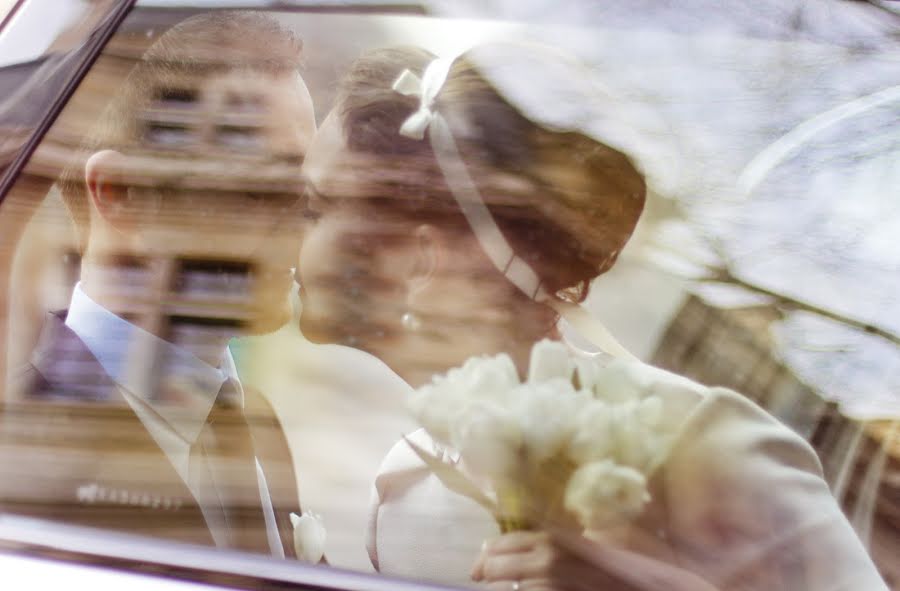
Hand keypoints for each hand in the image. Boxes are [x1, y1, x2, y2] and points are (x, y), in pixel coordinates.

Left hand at [471, 530, 717, 590]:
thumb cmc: (615, 568)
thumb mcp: (581, 545)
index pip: (498, 544)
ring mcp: (546, 584)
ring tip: (505, 588)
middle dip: (486, 574)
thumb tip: (512, 548)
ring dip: (499, 590)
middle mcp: (544, 560)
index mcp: (551, 538)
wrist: (641, 589)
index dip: (485, 556)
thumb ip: (550, 543)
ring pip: (500, 590)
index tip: (479, 566)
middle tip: (482, 578)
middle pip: (491, 567)